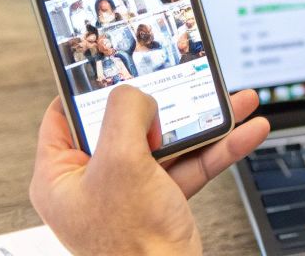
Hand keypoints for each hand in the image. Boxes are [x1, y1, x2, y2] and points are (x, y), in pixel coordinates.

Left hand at [31, 86, 270, 255]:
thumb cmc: (128, 245)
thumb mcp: (120, 161)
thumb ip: (125, 113)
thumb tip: (138, 97)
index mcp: (60, 175)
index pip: (64, 115)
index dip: (88, 89)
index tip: (112, 66)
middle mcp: (91, 182)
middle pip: (124, 123)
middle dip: (163, 100)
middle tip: (180, 79)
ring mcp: (129, 191)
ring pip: (166, 142)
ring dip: (203, 120)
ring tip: (231, 100)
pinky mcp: (161, 200)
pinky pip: (190, 164)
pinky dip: (218, 147)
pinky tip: (244, 131)